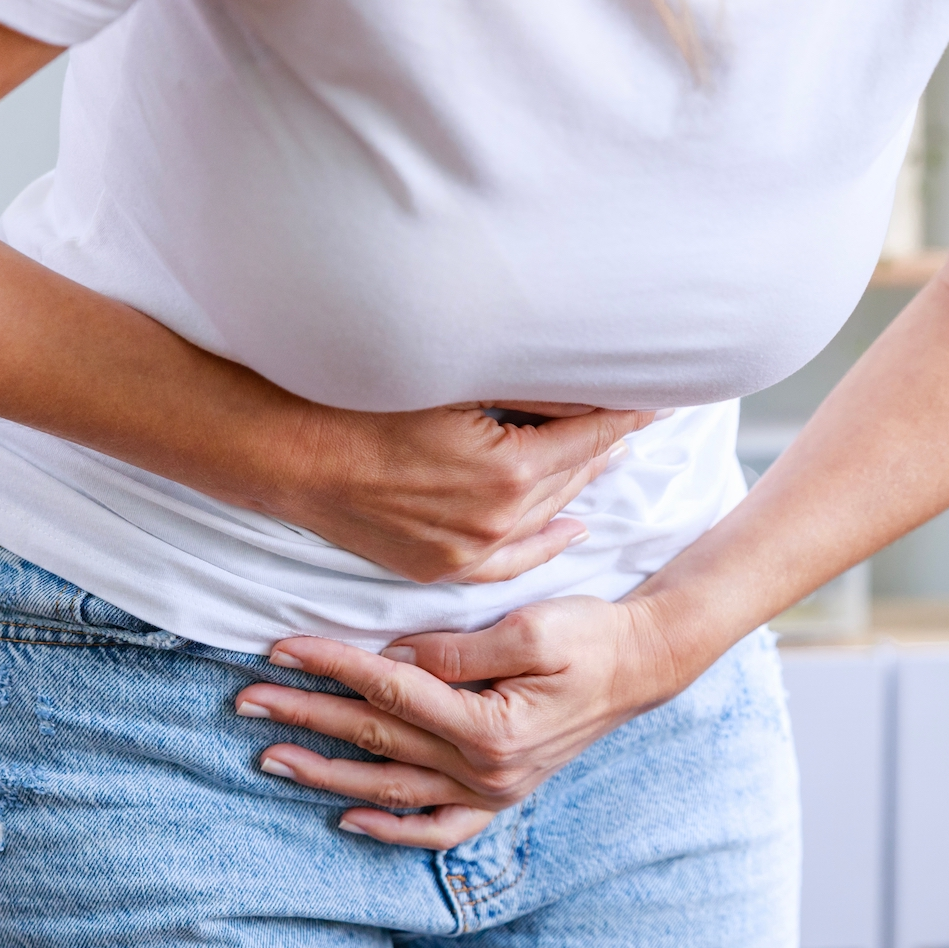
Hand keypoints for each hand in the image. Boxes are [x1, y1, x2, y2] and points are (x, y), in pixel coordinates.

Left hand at [234, 597, 684, 847]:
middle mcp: (486, 769)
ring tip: (271, 756)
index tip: (279, 647)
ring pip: (391, 787)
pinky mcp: (499, 794)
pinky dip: (391, 829)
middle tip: (246, 701)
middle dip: (306, 716)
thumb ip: (458, 650)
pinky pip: (437, 828)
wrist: (643, 666)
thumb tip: (393, 656)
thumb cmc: (590, 636)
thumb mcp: (530, 627)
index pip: (391, 689)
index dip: (331, 665)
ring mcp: (492, 789)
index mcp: (490, 726)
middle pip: (377, 738)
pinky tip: (347, 819)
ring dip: (326, 773)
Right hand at [269, 403, 665, 583]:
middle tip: (636, 413)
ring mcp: (471, 551)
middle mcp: (500, 520)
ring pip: (548, 513)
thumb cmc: (365, 401)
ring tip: (610, 454)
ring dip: (581, 482)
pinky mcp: (443, 566)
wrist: (290, 453)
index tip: (658, 394)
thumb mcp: (455, 382)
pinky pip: (513, 561)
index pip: (591, 435)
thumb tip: (583, 380)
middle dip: (607, 441)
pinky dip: (547, 542)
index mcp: (511, 471)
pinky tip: (574, 527)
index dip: (627, 412)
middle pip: (575, 474)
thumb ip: (526, 390)